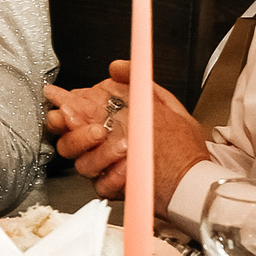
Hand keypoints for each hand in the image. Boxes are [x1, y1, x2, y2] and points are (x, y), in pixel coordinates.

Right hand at [42, 60, 209, 211]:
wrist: (193, 178)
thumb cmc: (179, 144)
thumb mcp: (163, 103)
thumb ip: (137, 80)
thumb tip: (116, 67)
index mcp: (106, 121)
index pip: (71, 114)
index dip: (62, 110)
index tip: (66, 107)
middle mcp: (100, 145)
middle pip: (66, 142)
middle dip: (78, 135)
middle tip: (99, 131)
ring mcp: (104, 167)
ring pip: (82, 163)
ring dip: (103, 155)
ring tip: (125, 147)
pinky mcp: (112, 188)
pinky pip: (102, 184)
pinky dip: (115, 177)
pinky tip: (127, 170)